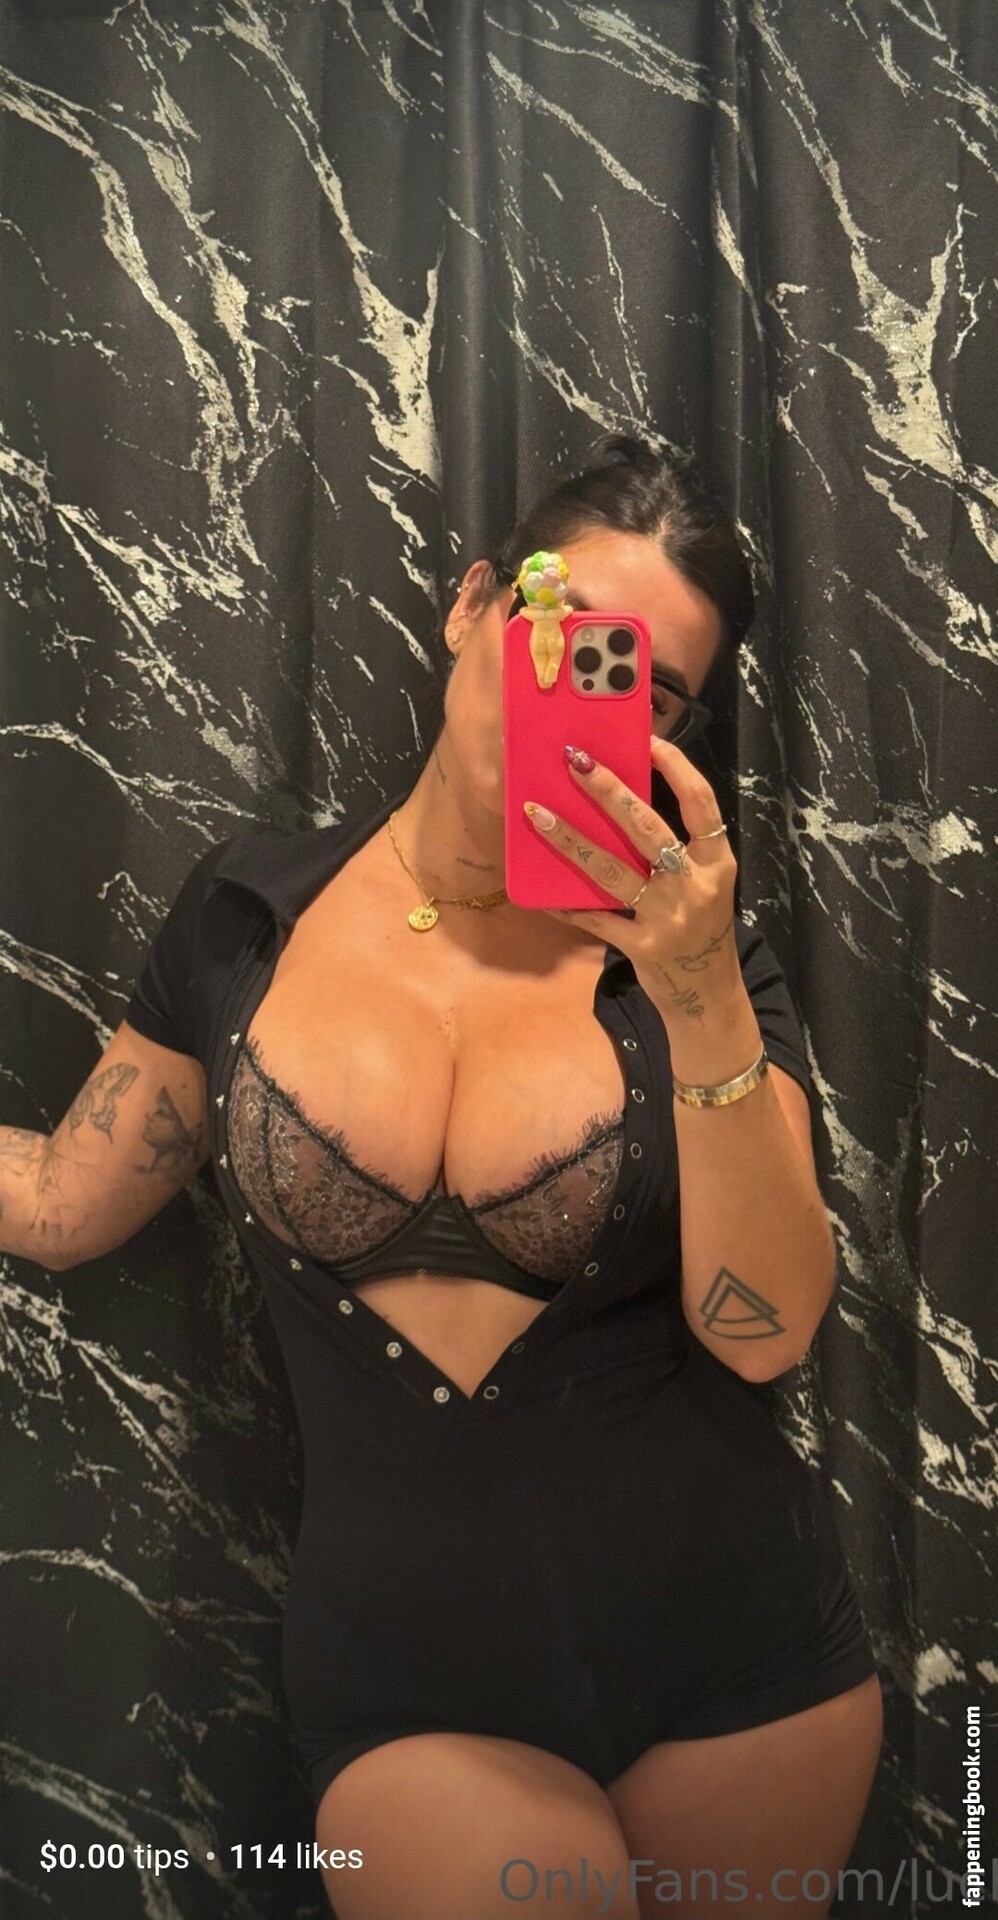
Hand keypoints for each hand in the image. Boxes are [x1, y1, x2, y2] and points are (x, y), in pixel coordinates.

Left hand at [523, 738, 741, 1028]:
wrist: (709, 997)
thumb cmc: (701, 931)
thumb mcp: (704, 886)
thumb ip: (678, 853)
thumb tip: (623, 805)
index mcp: (718, 863)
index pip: (700, 803)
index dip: (676, 768)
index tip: (647, 741)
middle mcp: (696, 886)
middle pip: (647, 828)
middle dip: (609, 791)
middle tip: (576, 761)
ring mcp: (669, 919)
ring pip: (612, 870)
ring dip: (571, 840)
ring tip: (537, 814)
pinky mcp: (643, 948)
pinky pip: (597, 920)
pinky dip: (569, 906)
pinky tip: (543, 894)